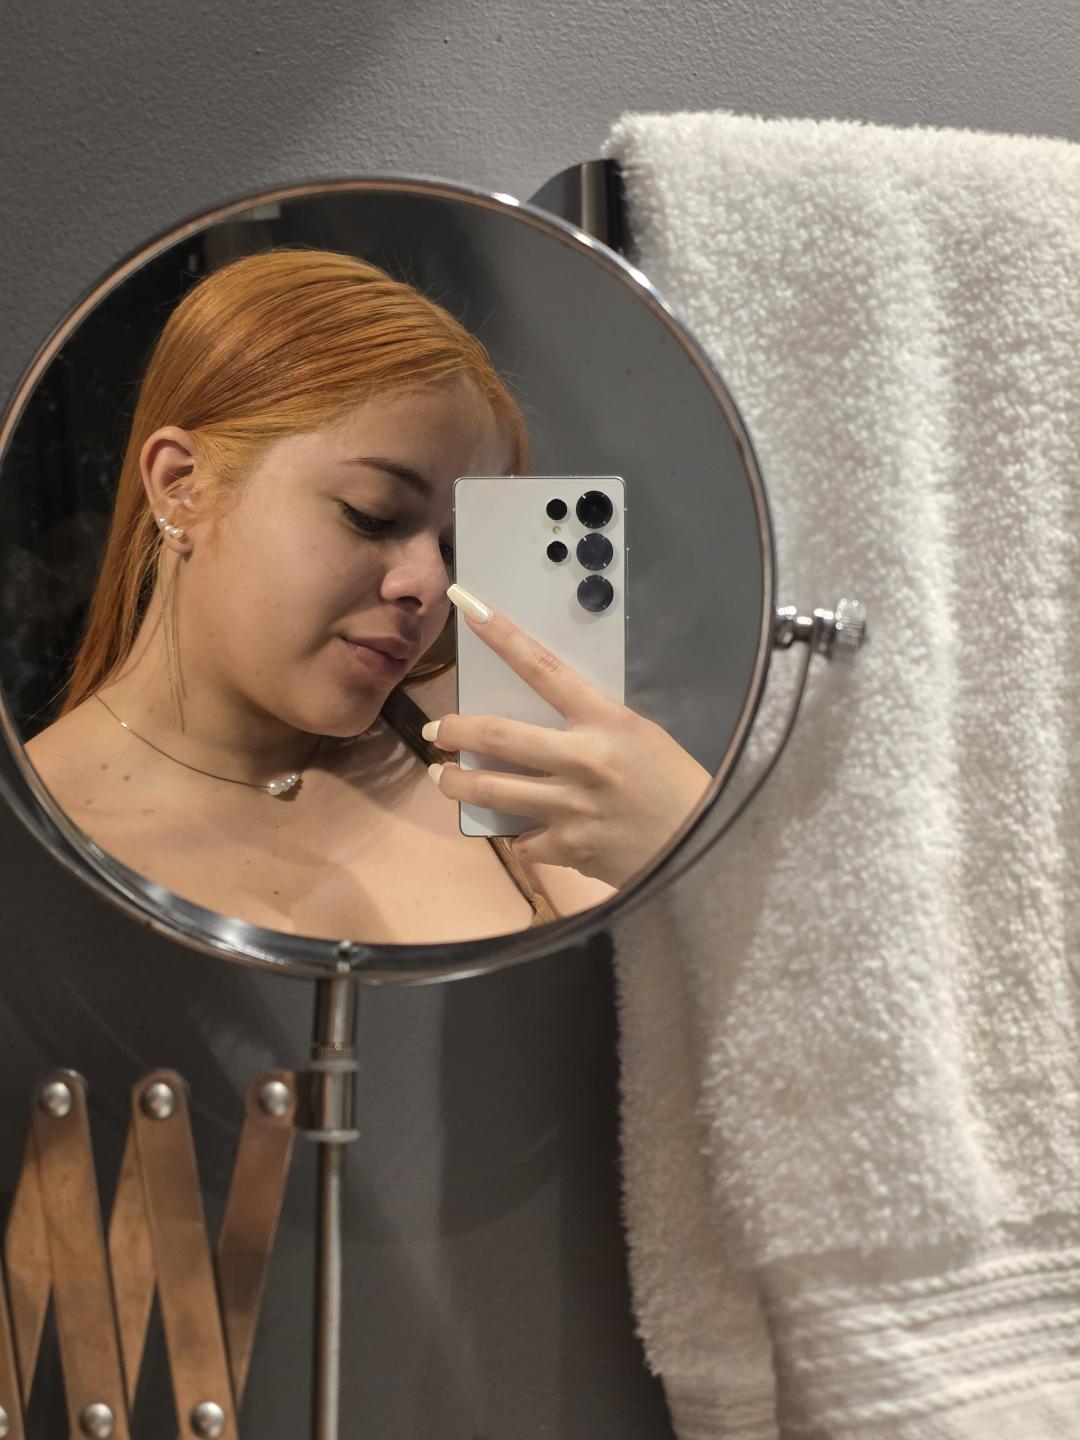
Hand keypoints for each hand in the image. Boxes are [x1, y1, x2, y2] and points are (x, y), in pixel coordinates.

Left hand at [424, 584, 713, 890]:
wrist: (705, 845)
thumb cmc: (678, 786)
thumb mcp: (641, 738)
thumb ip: (593, 729)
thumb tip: (545, 728)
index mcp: (607, 721)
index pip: (544, 669)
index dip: (503, 637)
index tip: (470, 609)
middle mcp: (583, 760)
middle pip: (499, 736)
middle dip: (456, 731)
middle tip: (435, 731)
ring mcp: (572, 807)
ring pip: (493, 791)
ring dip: (458, 784)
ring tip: (443, 778)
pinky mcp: (568, 848)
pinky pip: (524, 840)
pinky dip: (520, 835)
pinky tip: (522, 832)